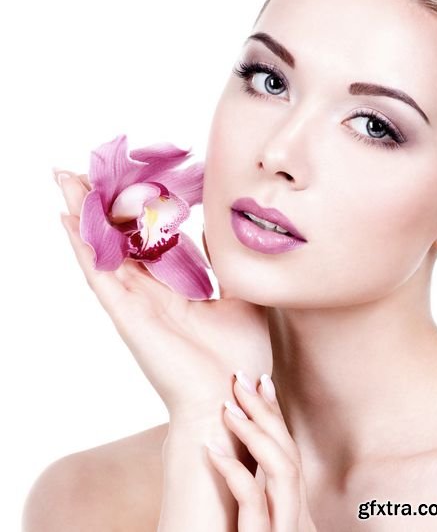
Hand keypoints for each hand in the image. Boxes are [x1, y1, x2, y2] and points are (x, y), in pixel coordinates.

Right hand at [54, 170, 272, 421]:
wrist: (233, 396)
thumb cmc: (240, 355)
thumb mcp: (241, 297)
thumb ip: (224, 265)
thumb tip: (219, 230)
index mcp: (173, 288)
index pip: (145, 240)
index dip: (132, 210)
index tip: (125, 179)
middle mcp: (148, 292)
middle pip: (116, 239)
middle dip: (99, 204)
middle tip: (82, 170)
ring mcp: (134, 302)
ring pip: (101, 249)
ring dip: (83, 214)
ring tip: (65, 179)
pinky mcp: (127, 314)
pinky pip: (98, 273)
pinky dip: (82, 246)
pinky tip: (68, 218)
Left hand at [206, 372, 317, 530]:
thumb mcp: (244, 523)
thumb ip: (242, 496)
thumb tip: (212, 448)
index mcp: (292, 511)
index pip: (288, 453)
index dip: (275, 414)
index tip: (262, 381)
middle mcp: (297, 518)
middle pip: (289, 452)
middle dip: (266, 411)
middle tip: (243, 378)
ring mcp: (287, 531)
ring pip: (283, 470)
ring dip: (256, 432)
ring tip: (229, 407)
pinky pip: (254, 504)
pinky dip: (235, 473)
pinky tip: (212, 449)